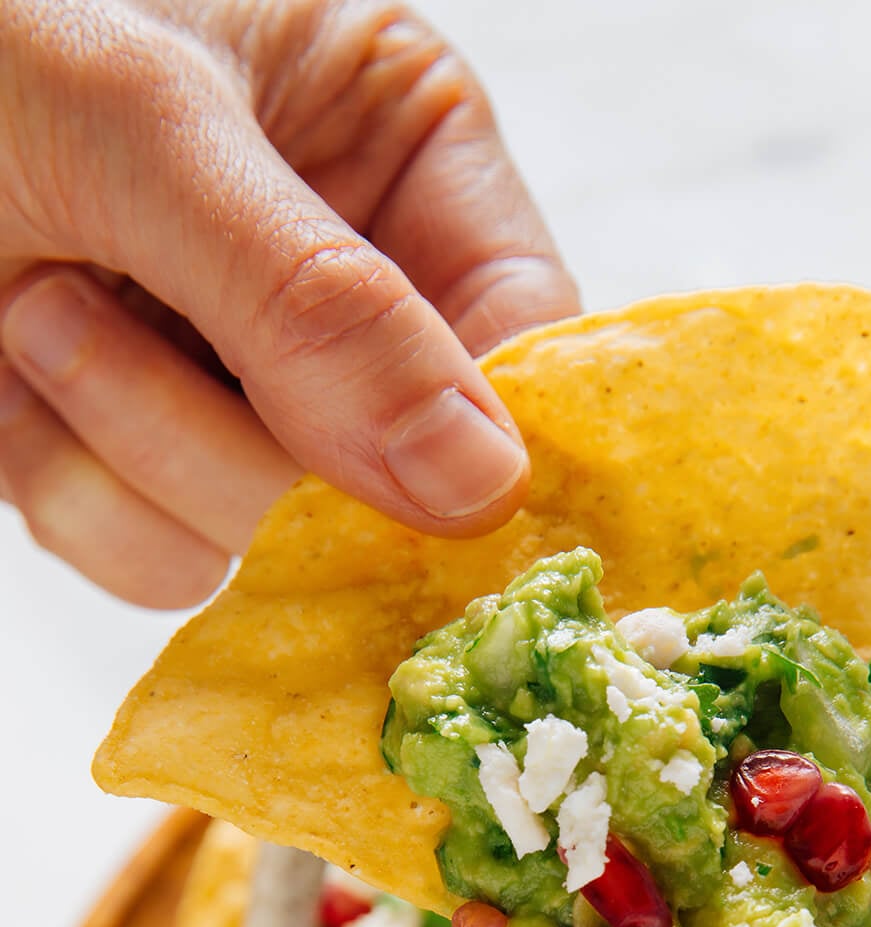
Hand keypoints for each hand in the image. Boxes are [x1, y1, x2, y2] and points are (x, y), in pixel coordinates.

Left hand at [0, 1, 578, 606]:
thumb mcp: (146, 120)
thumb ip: (317, 302)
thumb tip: (481, 484)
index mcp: (397, 154)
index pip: (522, 338)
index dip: (498, 439)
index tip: (458, 507)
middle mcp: (342, 291)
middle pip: (406, 476)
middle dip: (267, 436)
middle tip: (144, 315)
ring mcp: (242, 390)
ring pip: (279, 541)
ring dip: (140, 447)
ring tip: (38, 300)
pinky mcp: (140, 465)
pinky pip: (167, 564)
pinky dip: (76, 489)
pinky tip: (14, 364)